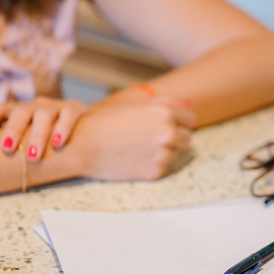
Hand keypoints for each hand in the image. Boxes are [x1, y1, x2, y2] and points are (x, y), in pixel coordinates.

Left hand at [0, 97, 88, 160]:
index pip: (0, 109)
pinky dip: (63, 128)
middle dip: (13, 129)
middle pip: (20, 112)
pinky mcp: (75, 109)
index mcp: (19, 112)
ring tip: (33, 156)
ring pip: (44, 115)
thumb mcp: (27, 138)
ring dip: (37, 135)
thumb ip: (13, 146)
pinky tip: (58, 143)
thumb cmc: (47, 139)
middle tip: (8, 149)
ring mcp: (55, 107)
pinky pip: (68, 115)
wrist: (83, 129)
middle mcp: (35, 106)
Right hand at [68, 95, 196, 179]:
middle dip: (174, 136)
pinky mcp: (156, 171)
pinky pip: (163, 166)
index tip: (168, 123)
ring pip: (175, 152)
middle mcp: (168, 133)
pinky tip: (134, 157)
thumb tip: (191, 104)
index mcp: (165, 112)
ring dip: (164, 150)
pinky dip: (153, 163)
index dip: (179, 121)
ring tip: (139, 146)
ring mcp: (163, 153)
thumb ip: (167, 102)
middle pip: (187, 137)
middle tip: (150, 136)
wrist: (82, 145)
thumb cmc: (105, 120)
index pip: (190, 119)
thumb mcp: (134, 102)